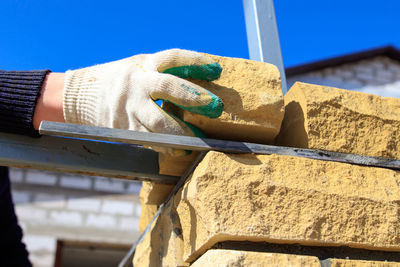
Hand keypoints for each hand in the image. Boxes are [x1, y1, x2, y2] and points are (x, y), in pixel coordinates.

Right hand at [62, 49, 223, 153]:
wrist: (80, 96)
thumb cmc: (124, 79)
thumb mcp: (141, 66)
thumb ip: (165, 72)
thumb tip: (202, 81)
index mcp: (144, 64)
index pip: (173, 58)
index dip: (196, 62)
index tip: (217, 70)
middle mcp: (137, 84)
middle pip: (168, 87)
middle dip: (194, 97)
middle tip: (216, 107)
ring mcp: (129, 107)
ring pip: (158, 121)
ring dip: (182, 132)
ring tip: (199, 139)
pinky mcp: (125, 128)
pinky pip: (149, 139)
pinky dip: (167, 146)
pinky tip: (181, 150)